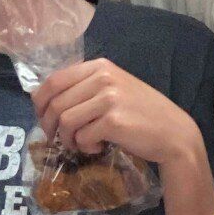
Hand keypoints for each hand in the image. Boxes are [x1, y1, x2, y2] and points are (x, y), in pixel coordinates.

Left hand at [32, 58, 198, 165]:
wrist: (173, 133)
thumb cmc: (140, 113)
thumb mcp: (113, 89)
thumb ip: (84, 87)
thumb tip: (43, 97)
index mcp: (100, 67)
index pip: (54, 80)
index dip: (40, 101)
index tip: (41, 116)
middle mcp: (103, 78)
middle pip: (55, 103)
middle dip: (49, 125)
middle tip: (56, 138)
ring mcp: (109, 99)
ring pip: (65, 121)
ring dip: (67, 138)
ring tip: (80, 144)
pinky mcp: (113, 121)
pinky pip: (82, 137)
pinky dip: (85, 147)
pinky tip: (98, 147)